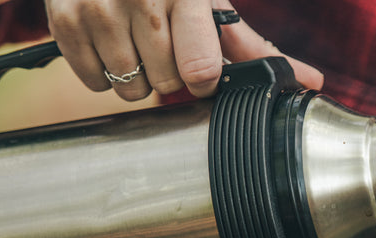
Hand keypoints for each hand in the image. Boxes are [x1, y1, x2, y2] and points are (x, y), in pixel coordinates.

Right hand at [44, 0, 322, 99]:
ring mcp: (96, 10)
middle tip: (166, 48)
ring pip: (130, 91)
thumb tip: (313, 82)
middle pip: (165, 86)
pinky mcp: (62, 22)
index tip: (201, 70)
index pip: (199, 69)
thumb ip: (254, 47)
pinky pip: (94, 82)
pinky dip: (104, 74)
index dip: (203, 80)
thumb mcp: (208, 2)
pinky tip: (111, 43)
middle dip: (171, 76)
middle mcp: (139, 0)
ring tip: (139, 44)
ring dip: (139, 79)